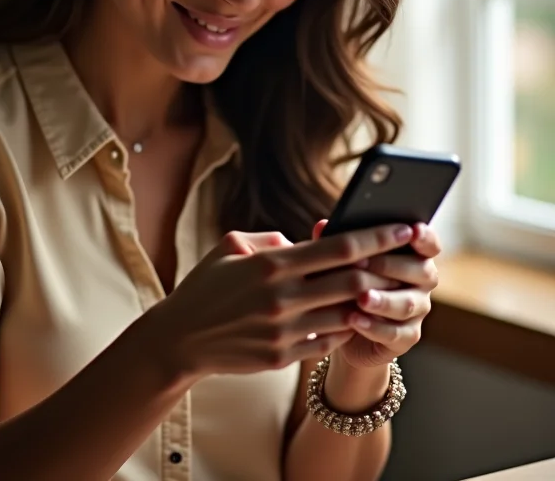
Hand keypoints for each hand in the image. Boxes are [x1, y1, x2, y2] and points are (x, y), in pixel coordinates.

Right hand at [149, 223, 414, 379]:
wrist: (180, 338)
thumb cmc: (205, 286)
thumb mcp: (230, 247)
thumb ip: (271, 240)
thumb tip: (303, 241)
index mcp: (270, 265)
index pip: (337, 248)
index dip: (374, 237)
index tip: (401, 228)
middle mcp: (281, 298)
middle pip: (352, 283)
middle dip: (385, 269)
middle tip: (405, 259)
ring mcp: (284, 331)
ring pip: (346, 316)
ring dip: (368, 302)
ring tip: (383, 290)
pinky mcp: (283, 358)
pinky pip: (328, 343)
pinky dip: (343, 329)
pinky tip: (348, 318)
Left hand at [311, 221, 440, 369]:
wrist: (341, 327)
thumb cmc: (345, 281)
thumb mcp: (341, 261)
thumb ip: (336, 243)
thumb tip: (322, 226)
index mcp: (412, 254)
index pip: (428, 243)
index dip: (424, 236)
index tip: (413, 229)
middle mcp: (421, 281)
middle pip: (421, 271)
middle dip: (390, 265)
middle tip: (360, 263)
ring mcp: (417, 310)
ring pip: (407, 303)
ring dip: (383, 300)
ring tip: (361, 298)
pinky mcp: (407, 337)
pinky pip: (396, 333)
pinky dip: (375, 327)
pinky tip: (355, 320)